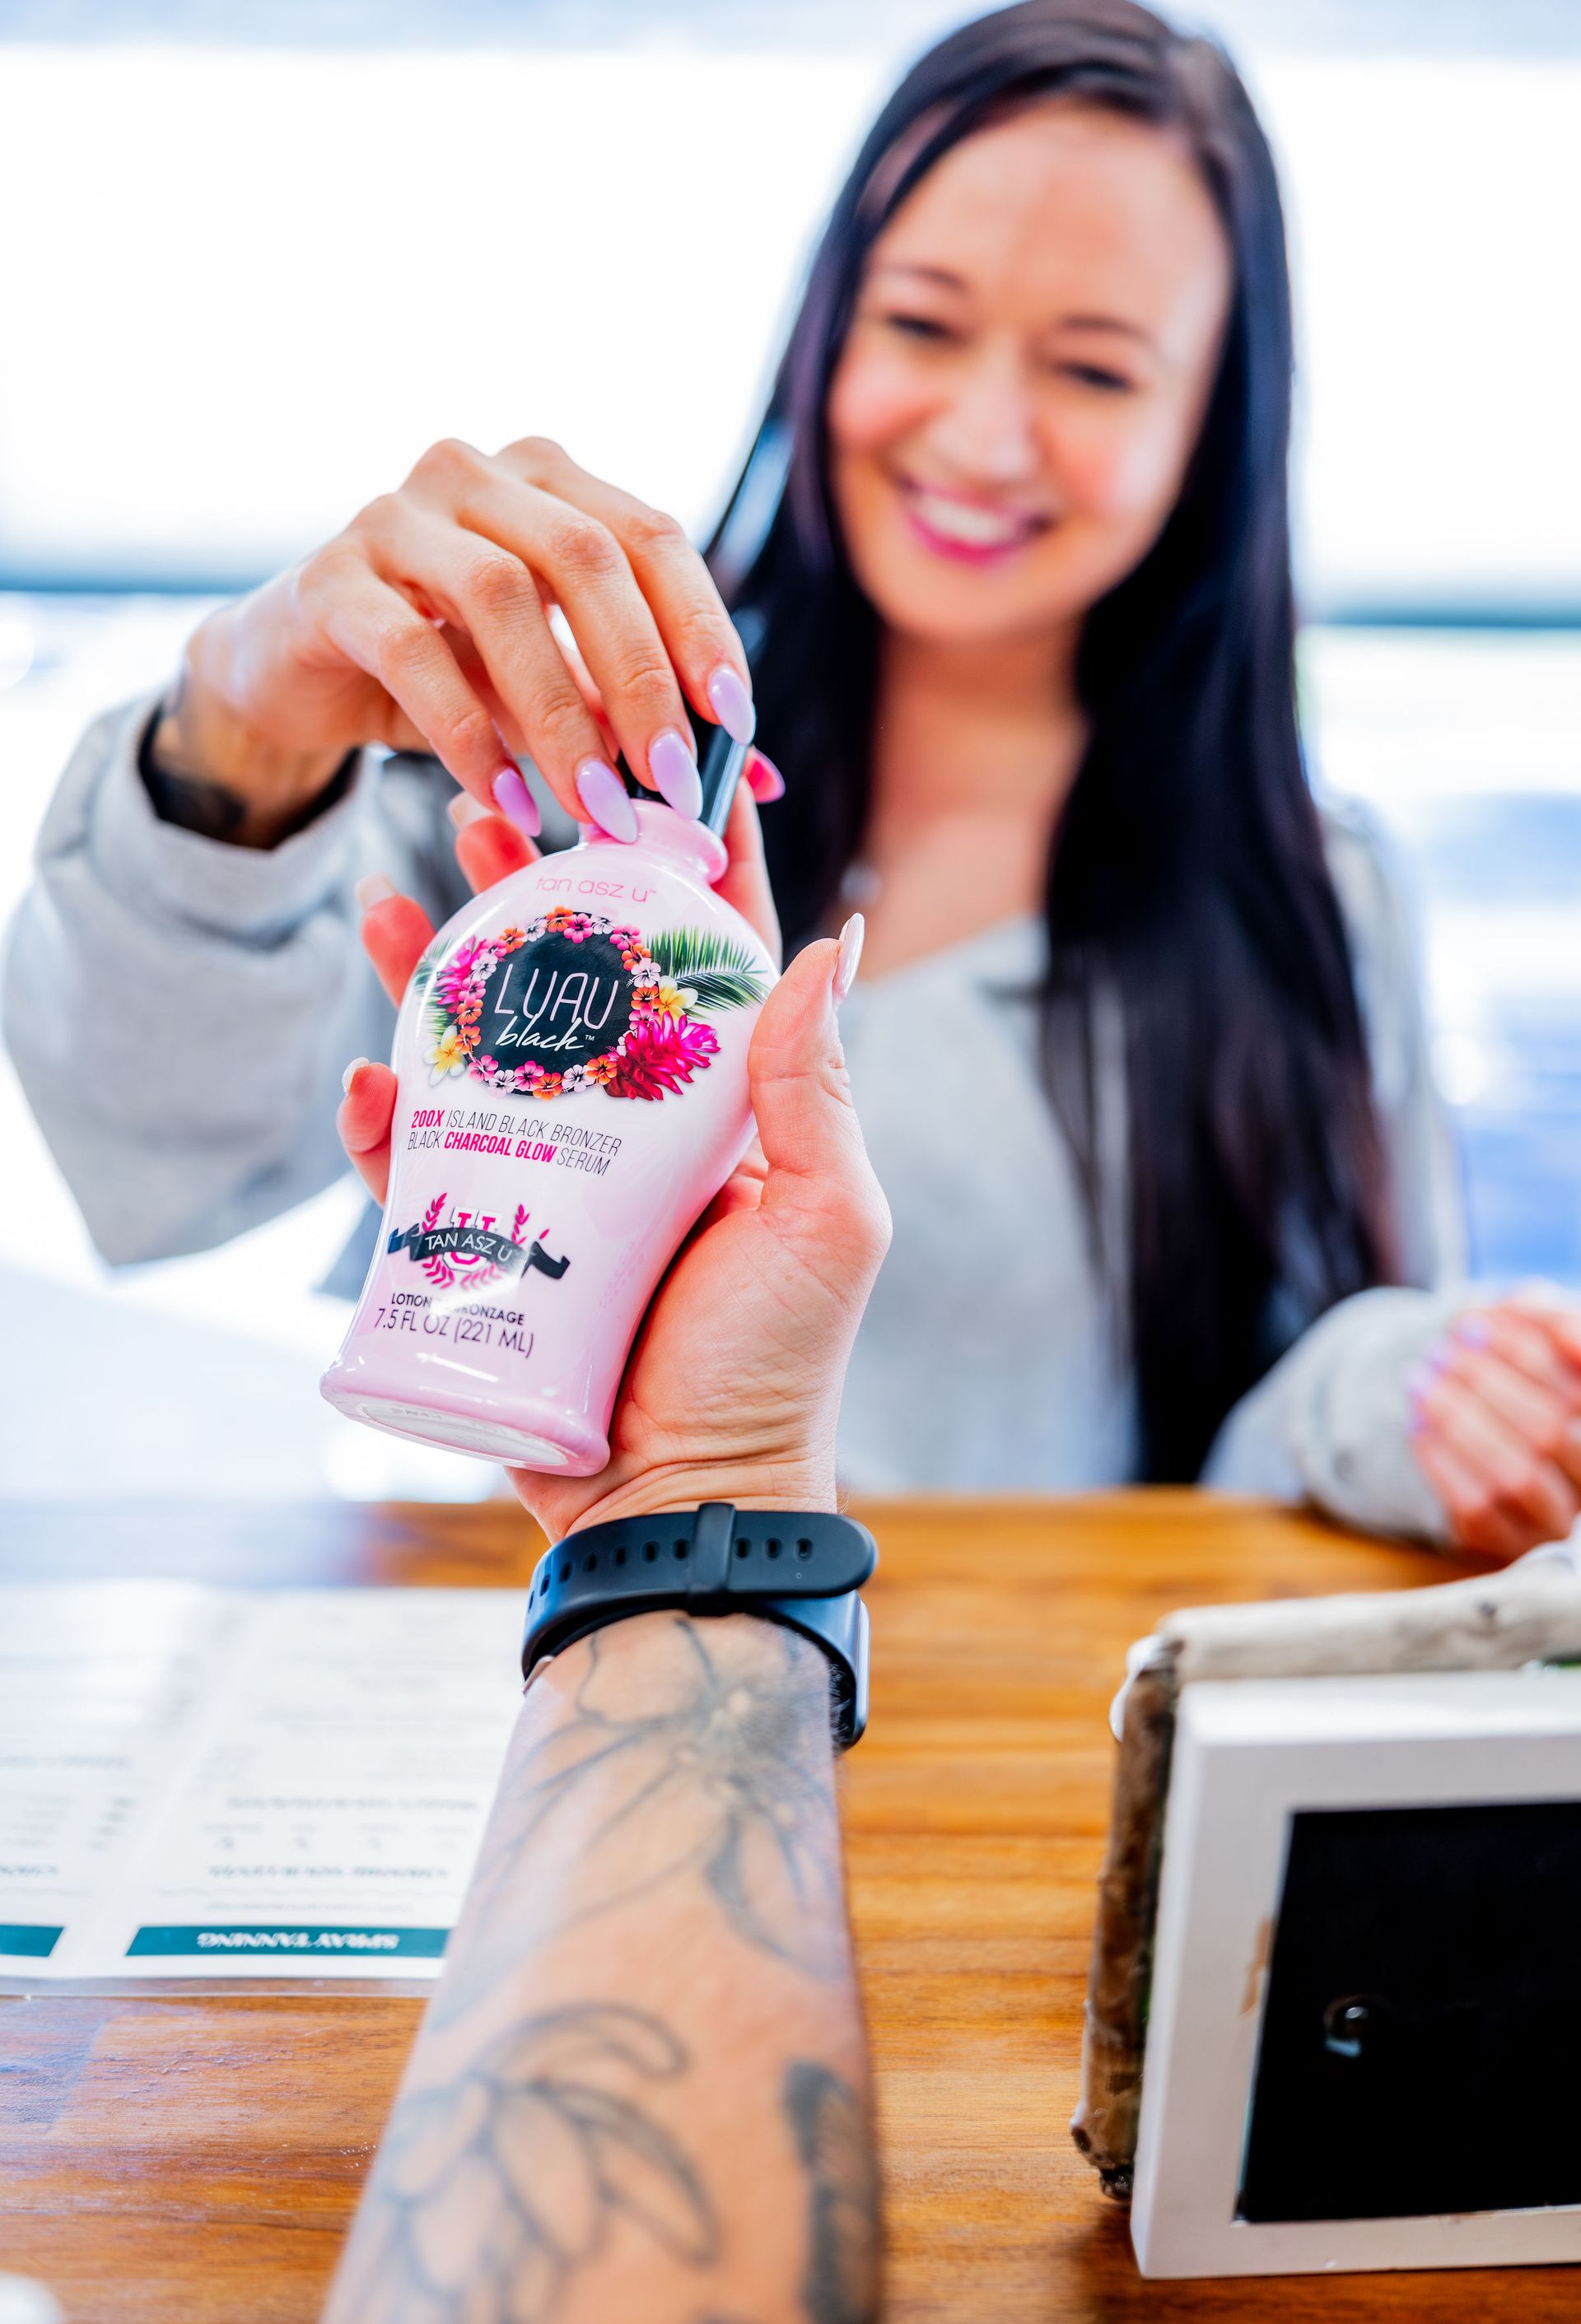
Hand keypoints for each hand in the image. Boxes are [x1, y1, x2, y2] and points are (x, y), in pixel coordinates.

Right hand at [163, 436, 765, 844]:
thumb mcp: (557, 688)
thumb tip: (758, 778)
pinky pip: (413, 653)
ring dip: (562, 717)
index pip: (651, 536)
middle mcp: (476, 473)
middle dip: (641, 680)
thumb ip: (642, 715)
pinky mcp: (329, 580)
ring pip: (501, 599)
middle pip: (585, 557)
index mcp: (550, 481)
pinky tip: (506, 802)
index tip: (736, 724)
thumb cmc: (448, 669)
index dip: (700, 627)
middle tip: (671, 785)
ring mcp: (394, 515)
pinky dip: (471, 736)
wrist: (298, 670)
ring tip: (596, 809)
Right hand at [341, 792, 882, 1539]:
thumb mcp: (826, 1218)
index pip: (700, 968)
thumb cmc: (774, 1365)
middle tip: (478, 816)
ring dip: (432, 977)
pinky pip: (420, 1171)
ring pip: (484, 1054)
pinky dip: (384, 1124)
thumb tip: (838, 933)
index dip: (669, 878)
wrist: (681, 1501)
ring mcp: (558, 1185)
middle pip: (574, 986)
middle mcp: (640, 1133)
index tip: (635, 780)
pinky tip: (367, 1080)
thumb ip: (817, 1086)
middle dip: (527, 898)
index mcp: (728, 1114)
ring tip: (386, 905)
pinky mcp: (488, 1247)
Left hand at [1409, 1300, 1580, 1558]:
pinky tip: (1417, 1427)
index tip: (1469, 1323)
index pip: (1575, 1388)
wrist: (1477, 1442)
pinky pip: (1476, 1508)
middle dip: (1484, 1385)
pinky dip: (1441, 1462)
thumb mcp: (1528, 1338)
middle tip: (1437, 1352)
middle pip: (1547, 1429)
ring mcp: (1558, 1519)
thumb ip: (1537, 1314)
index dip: (1525, 1353)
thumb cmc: (1513, 1379)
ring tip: (1419, 1382)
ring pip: (1515, 1474)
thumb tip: (1525, 1305)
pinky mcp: (1513, 1546)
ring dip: (1459, 1422)